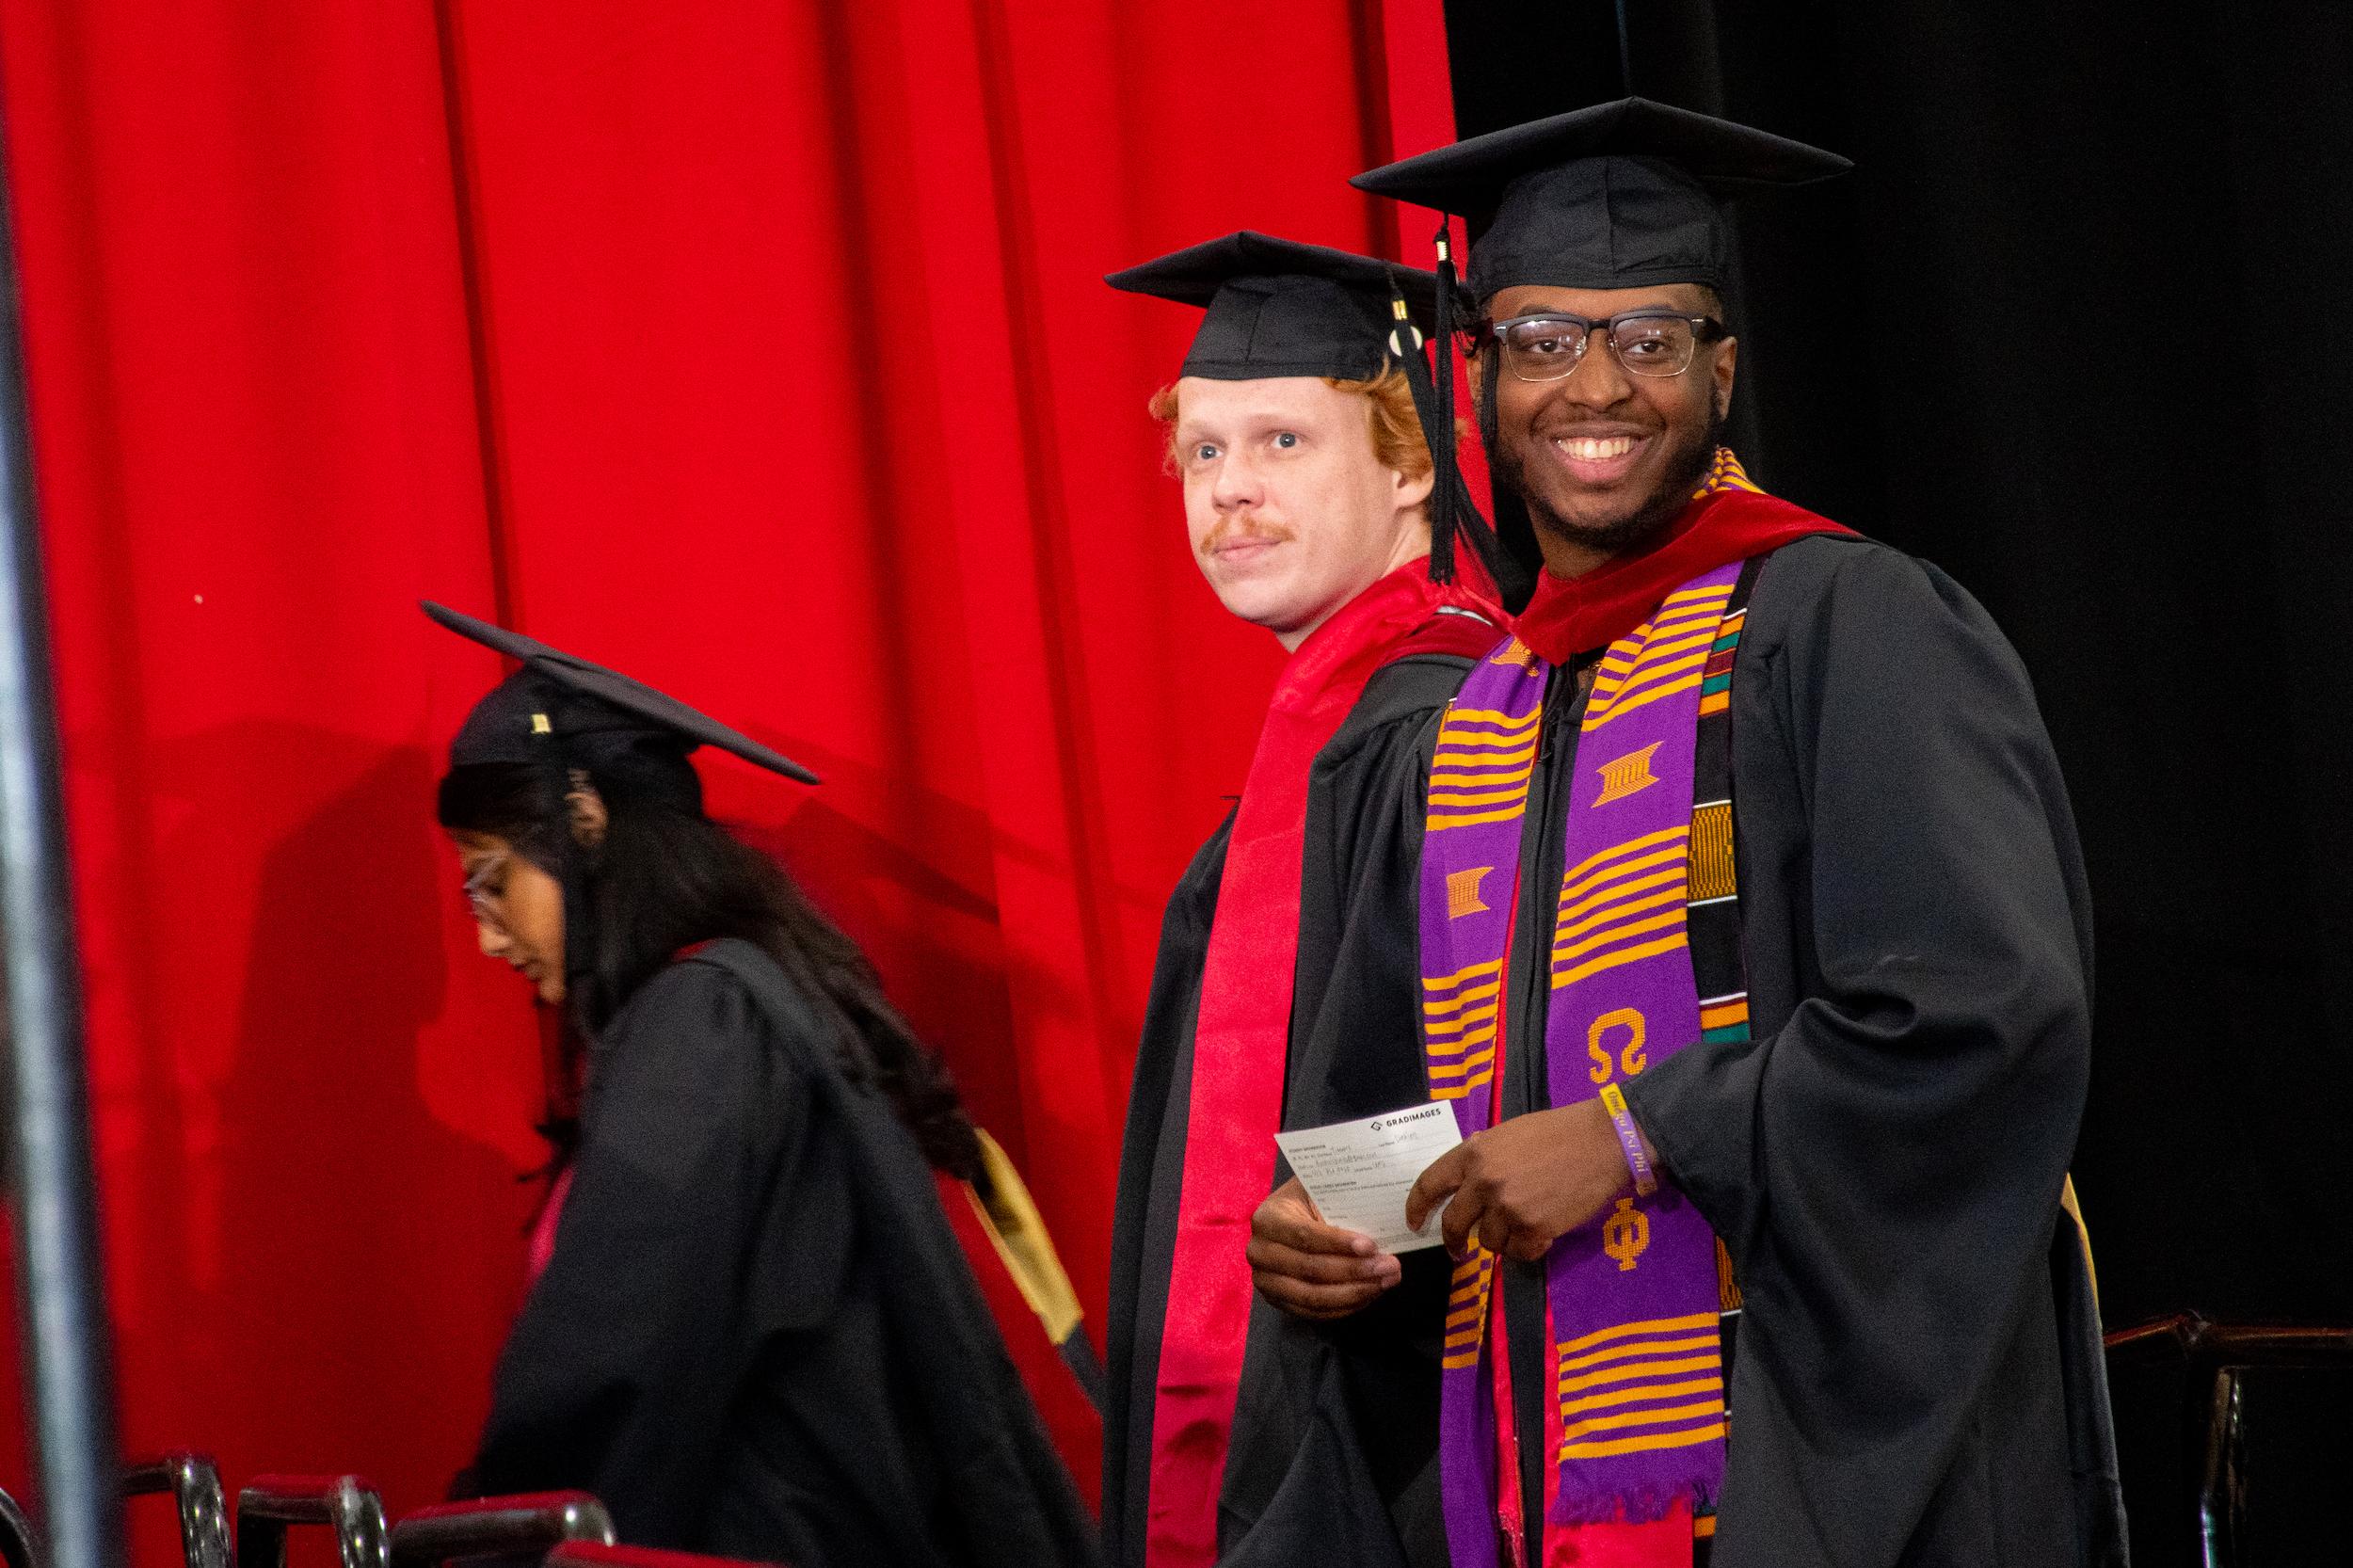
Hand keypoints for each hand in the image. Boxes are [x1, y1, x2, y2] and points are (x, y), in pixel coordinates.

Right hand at [1247, 1177, 1402, 1320]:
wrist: (1287, 1216)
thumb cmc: (1309, 1199)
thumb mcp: (1318, 1190)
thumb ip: (1339, 1204)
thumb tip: (1378, 1226)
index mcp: (1267, 1218)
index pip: (1305, 1235)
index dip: (1338, 1243)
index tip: (1371, 1246)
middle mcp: (1259, 1251)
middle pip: (1310, 1270)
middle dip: (1354, 1271)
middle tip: (1389, 1267)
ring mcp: (1265, 1281)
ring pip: (1313, 1297)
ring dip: (1354, 1292)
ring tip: (1385, 1282)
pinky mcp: (1277, 1301)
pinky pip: (1314, 1313)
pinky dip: (1345, 1307)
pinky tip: (1370, 1294)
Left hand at [1405, 1100, 1634, 1262]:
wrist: (1602, 1142)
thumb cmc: (1558, 1132)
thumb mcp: (1508, 1135)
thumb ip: (1483, 1159)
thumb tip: (1467, 1185)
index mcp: (1473, 1153)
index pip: (1430, 1184)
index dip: (1417, 1207)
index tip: (1414, 1223)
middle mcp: (1484, 1181)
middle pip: (1453, 1223)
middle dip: (1454, 1241)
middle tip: (1459, 1251)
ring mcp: (1507, 1206)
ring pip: (1489, 1241)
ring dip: (1502, 1240)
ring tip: (1523, 1226)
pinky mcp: (1533, 1227)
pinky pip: (1518, 1252)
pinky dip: (1528, 1248)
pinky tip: (1541, 1234)